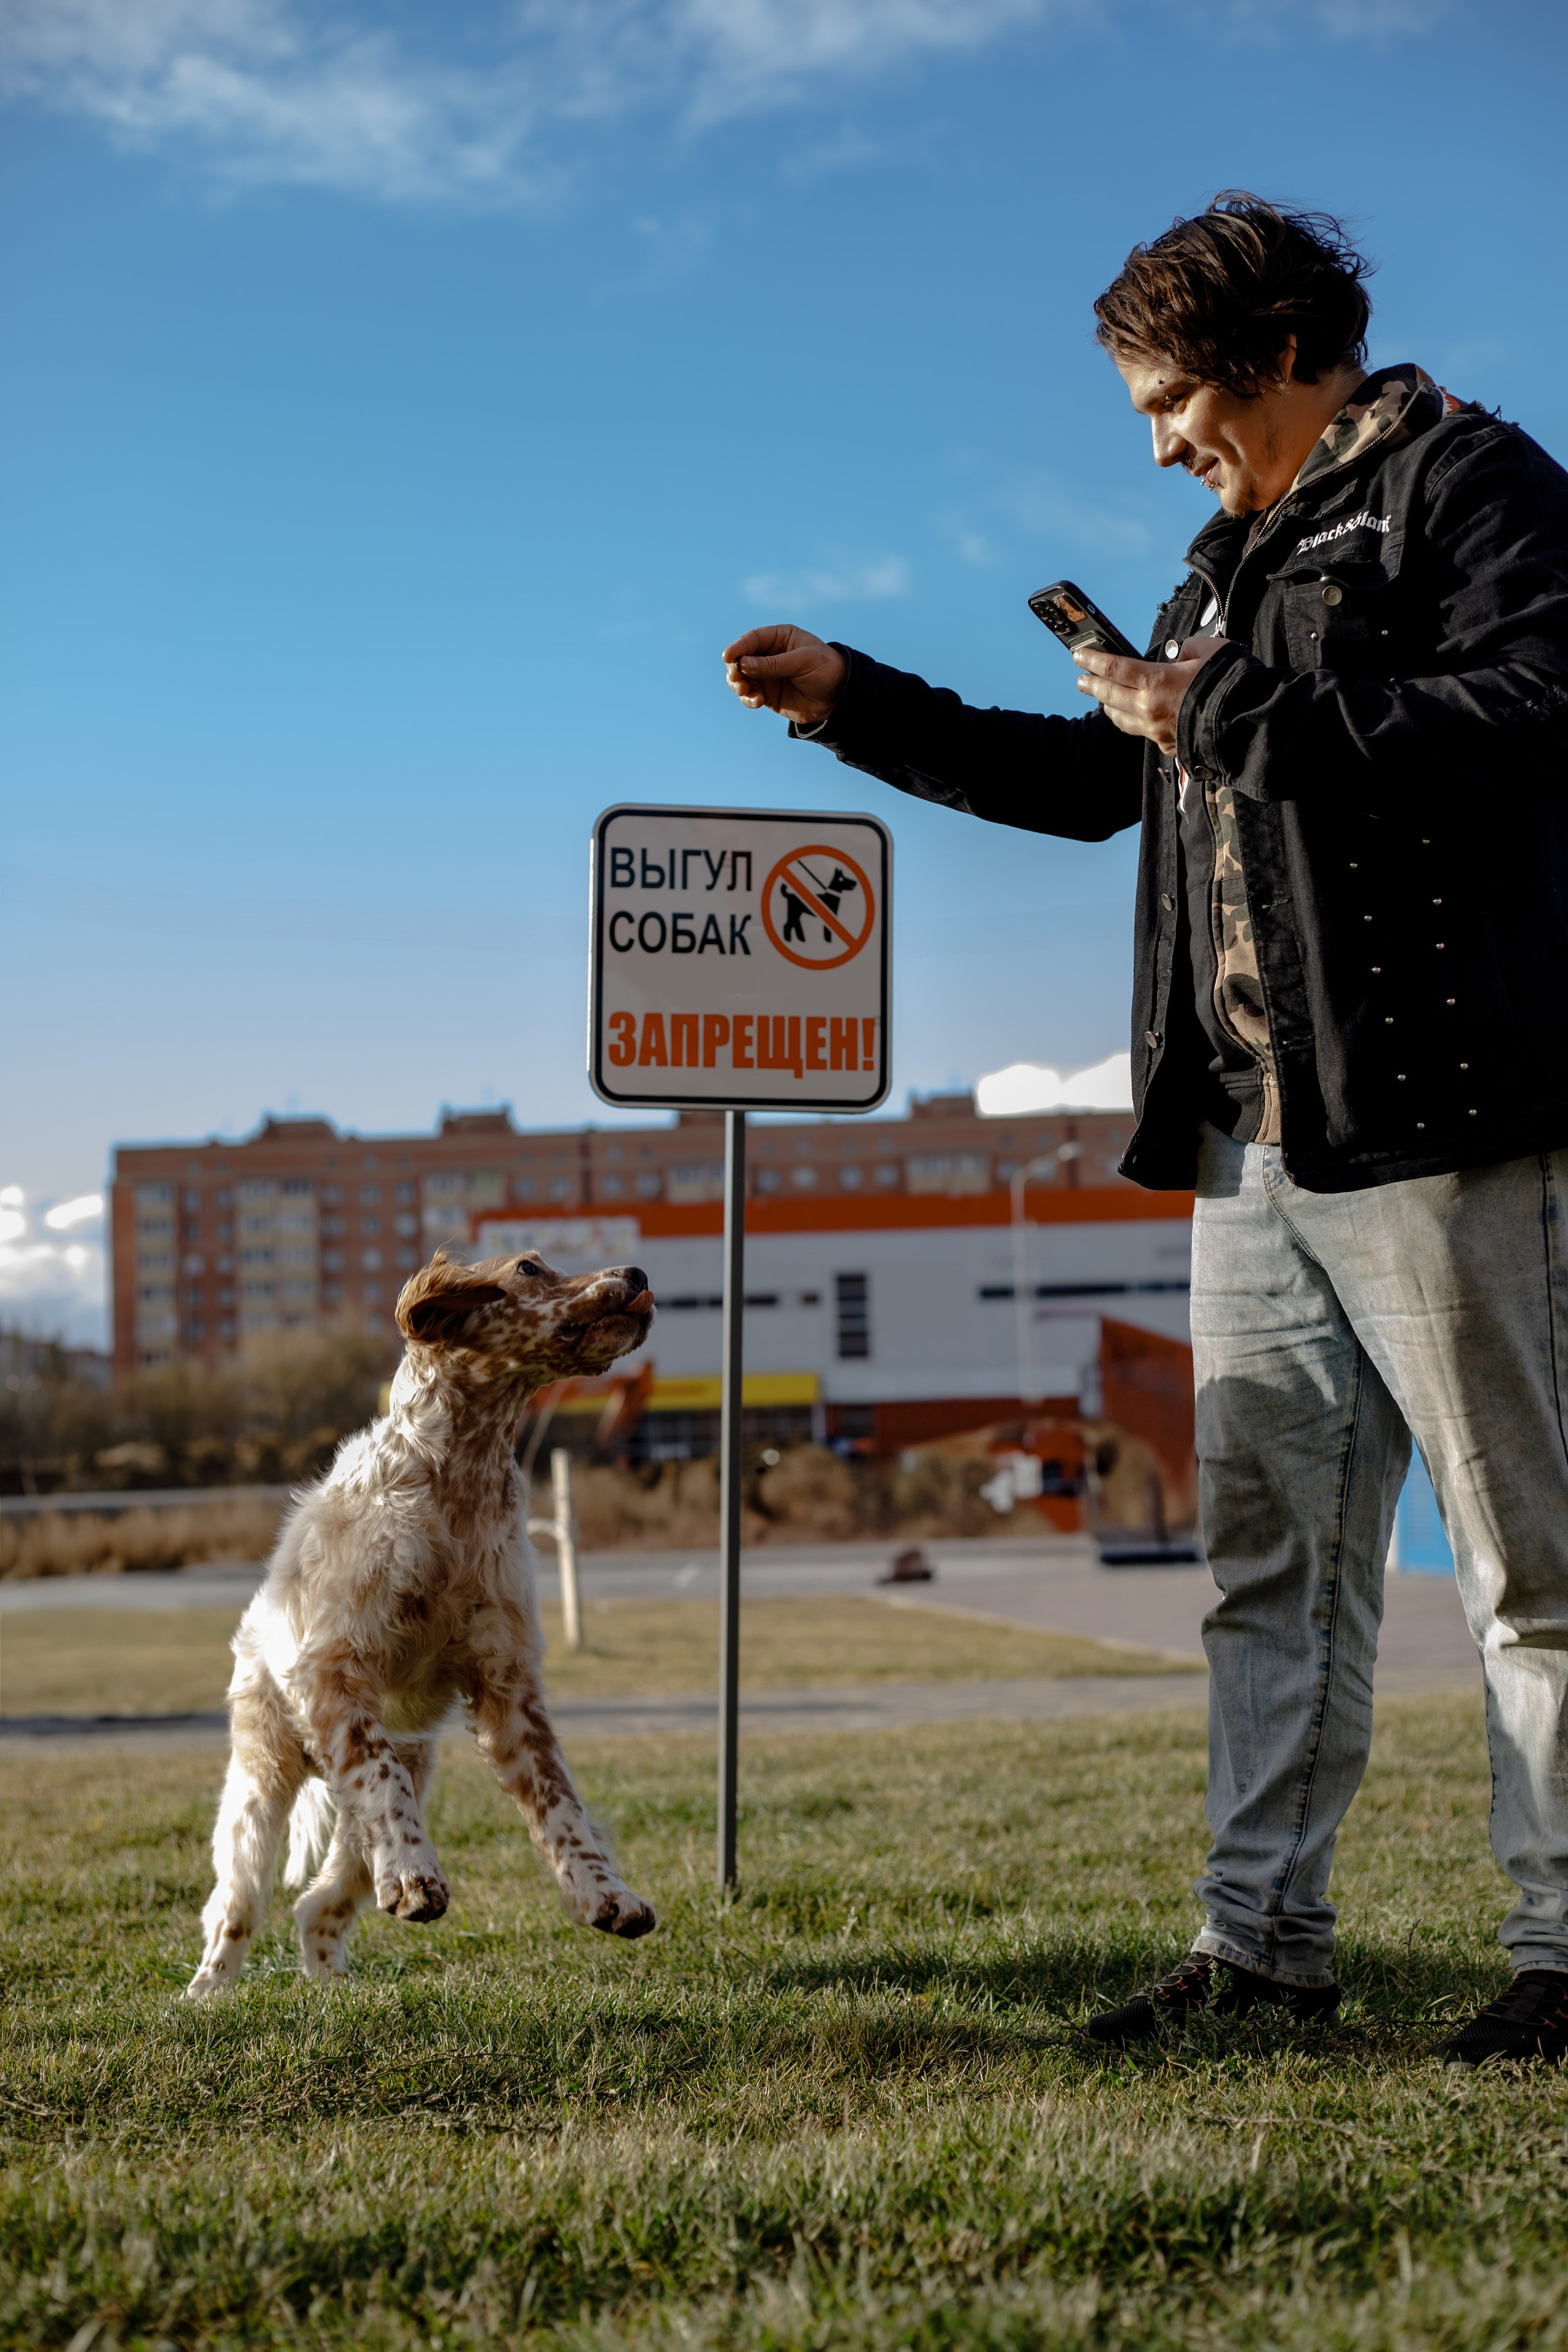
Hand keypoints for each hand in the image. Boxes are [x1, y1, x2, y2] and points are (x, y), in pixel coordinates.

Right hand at [722, 624, 847, 727]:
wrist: (839, 698)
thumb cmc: (825, 670)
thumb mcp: (802, 662)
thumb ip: (773, 664)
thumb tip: (743, 664)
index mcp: (780, 637)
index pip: (753, 638)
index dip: (739, 647)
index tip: (728, 657)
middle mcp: (769, 654)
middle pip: (741, 658)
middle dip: (735, 668)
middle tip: (738, 679)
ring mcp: (766, 674)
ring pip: (741, 677)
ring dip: (738, 684)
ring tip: (746, 692)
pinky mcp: (767, 694)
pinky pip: (749, 694)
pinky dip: (748, 698)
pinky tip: (757, 702)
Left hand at [1074, 633, 1229, 754]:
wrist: (1248, 721)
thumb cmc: (1231, 682)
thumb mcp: (1208, 650)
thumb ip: (1185, 649)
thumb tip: (1177, 656)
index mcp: (1156, 681)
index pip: (1114, 669)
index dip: (1094, 661)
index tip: (1080, 656)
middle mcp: (1149, 709)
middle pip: (1109, 695)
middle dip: (1092, 685)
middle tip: (1081, 679)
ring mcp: (1156, 731)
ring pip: (1121, 719)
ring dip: (1109, 706)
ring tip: (1104, 698)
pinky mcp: (1167, 746)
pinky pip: (1143, 732)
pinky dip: (1134, 721)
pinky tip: (1134, 716)